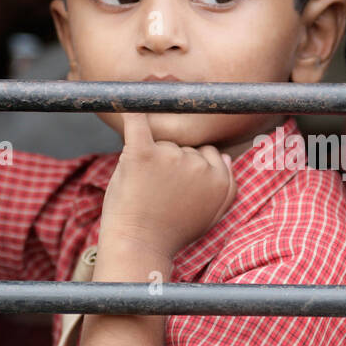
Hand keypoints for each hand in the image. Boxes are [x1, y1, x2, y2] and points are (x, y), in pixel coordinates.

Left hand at [98, 113, 237, 260]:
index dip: (190, 171)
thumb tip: (224, 156)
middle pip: (185, 148)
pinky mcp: (143, 153)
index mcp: (221, 181)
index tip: (177, 190)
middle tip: (158, 194)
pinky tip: (121, 99)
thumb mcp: (210, 215)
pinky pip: (137, 122)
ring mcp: (173, 157)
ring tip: (143, 190)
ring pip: (162, 144)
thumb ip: (224, 188)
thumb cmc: (170, 233)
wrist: (138, 247)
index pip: (209, 155)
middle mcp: (202, 165)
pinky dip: (130, 110)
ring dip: (150, 160)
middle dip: (170, 164)